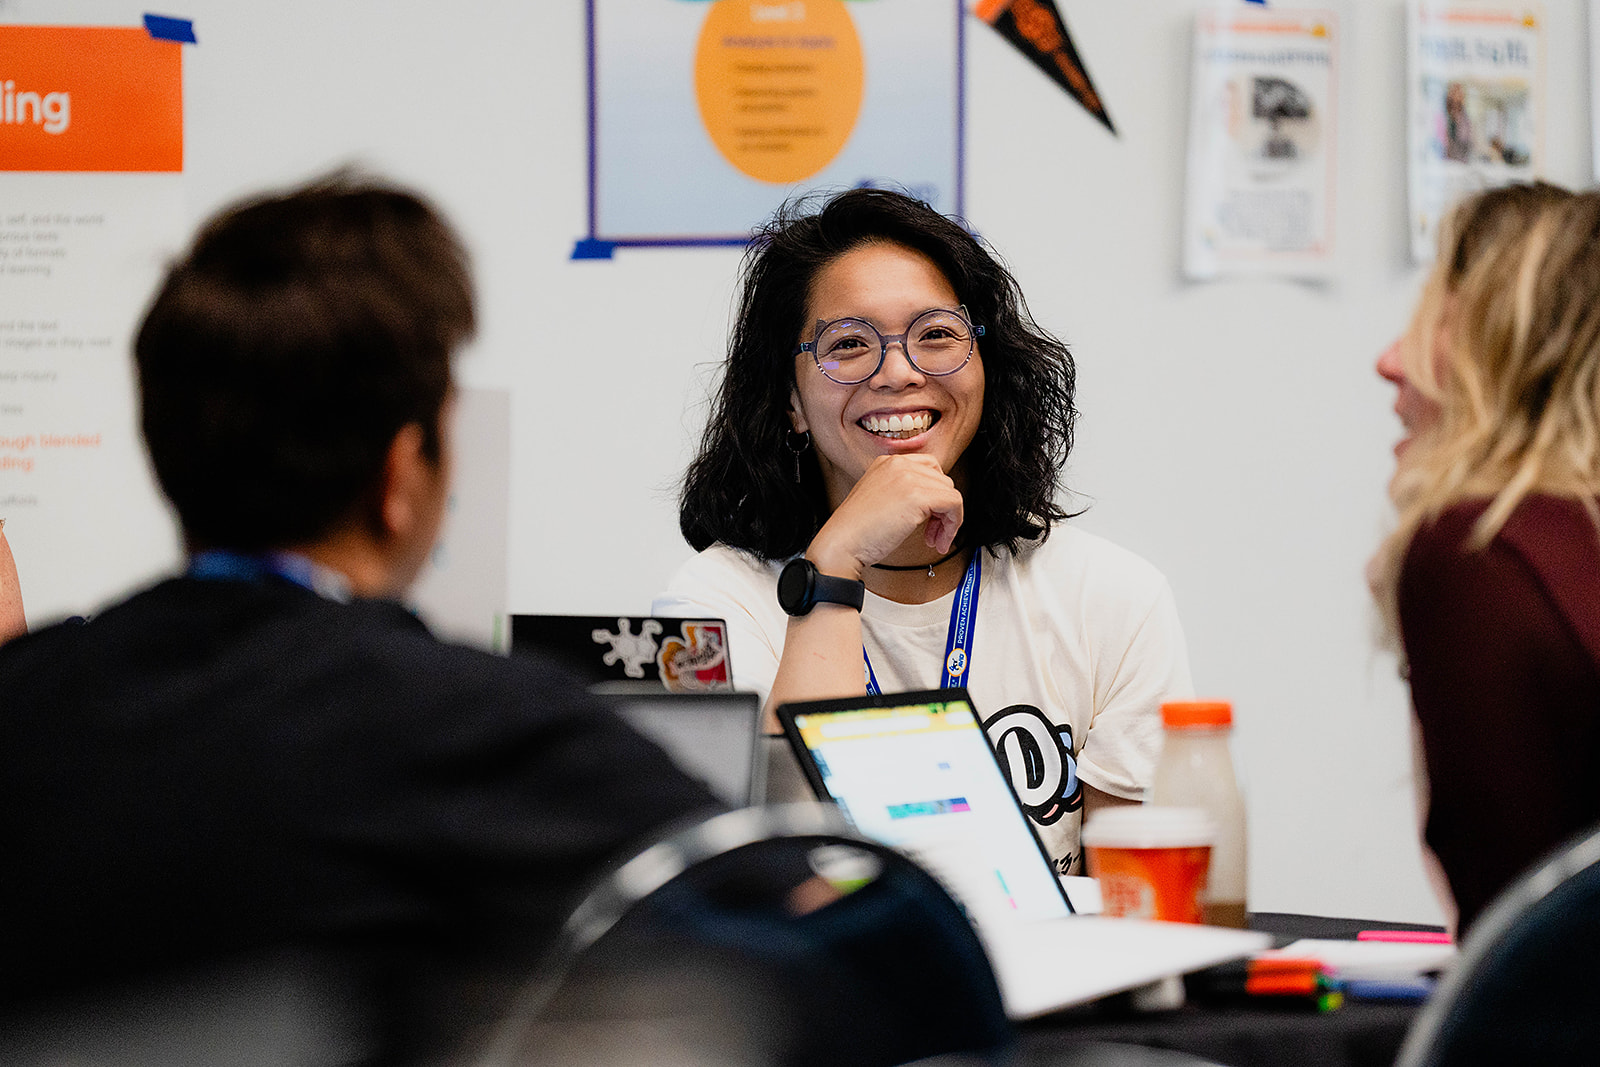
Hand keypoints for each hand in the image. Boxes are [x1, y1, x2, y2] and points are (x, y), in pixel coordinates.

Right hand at [806, 454, 963, 576]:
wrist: (842, 543)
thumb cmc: (856, 531)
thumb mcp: (879, 499)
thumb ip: (902, 492)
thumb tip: (931, 502)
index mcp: (887, 462)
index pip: (928, 468)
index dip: (934, 494)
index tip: (930, 517)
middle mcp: (898, 464)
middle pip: (942, 479)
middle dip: (943, 508)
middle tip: (932, 532)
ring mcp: (908, 477)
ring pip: (951, 492)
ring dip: (948, 520)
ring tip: (933, 539)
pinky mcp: (917, 496)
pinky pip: (954, 504)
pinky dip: (953, 524)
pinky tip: (938, 540)